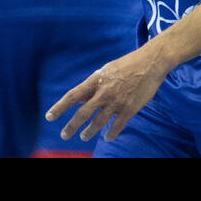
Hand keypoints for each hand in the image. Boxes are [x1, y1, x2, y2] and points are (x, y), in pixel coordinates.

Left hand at [45, 43, 169, 144]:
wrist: (151, 62)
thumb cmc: (128, 64)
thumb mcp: (107, 70)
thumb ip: (94, 84)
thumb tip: (81, 97)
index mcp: (96, 80)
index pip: (73, 96)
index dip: (59, 107)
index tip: (49, 117)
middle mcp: (104, 92)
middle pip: (82, 114)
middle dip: (71, 127)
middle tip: (64, 135)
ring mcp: (116, 102)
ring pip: (97, 123)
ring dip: (88, 132)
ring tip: (84, 136)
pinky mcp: (129, 109)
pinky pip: (116, 126)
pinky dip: (111, 134)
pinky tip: (108, 137)